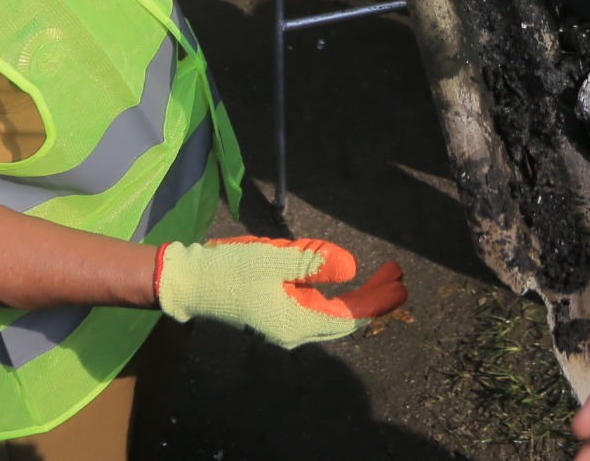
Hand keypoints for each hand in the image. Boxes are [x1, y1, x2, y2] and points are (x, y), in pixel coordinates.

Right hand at [155, 236, 406, 347]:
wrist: (190, 280)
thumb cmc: (230, 270)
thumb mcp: (275, 260)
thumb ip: (314, 263)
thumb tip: (352, 267)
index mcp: (295, 322)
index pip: (348, 316)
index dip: (376, 301)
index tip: (400, 284)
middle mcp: (292, 329)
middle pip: (342, 315)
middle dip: (371, 296)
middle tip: (395, 274)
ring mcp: (282, 322)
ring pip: (327, 308)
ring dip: (351, 290)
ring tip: (373, 272)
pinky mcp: (274, 312)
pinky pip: (309, 300)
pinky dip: (325, 285)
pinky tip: (328, 267)